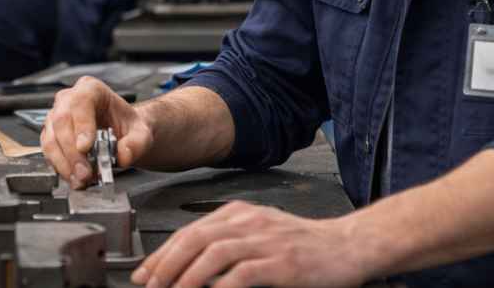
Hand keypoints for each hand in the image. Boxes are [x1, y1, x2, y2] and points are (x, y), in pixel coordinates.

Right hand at [40, 76, 154, 189]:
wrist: (122, 134)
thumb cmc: (127, 126)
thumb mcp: (141, 132)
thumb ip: (136, 143)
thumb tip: (123, 156)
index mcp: (91, 89)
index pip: (80, 103)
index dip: (81, 126)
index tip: (85, 147)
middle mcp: (69, 100)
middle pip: (61, 122)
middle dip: (71, 152)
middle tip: (85, 172)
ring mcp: (56, 117)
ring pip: (50, 139)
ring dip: (64, 163)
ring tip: (81, 179)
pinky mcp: (51, 135)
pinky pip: (48, 152)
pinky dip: (60, 168)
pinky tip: (74, 178)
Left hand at [129, 203, 368, 287]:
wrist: (349, 245)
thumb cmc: (304, 244)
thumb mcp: (260, 233)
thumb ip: (228, 243)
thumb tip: (191, 265)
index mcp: (239, 213)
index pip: (189, 231)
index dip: (162, 254)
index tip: (145, 273)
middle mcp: (248, 222)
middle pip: (195, 239)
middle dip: (166, 265)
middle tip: (151, 285)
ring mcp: (266, 241)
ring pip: (213, 253)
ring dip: (187, 276)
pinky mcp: (283, 263)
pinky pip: (244, 273)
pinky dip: (222, 286)